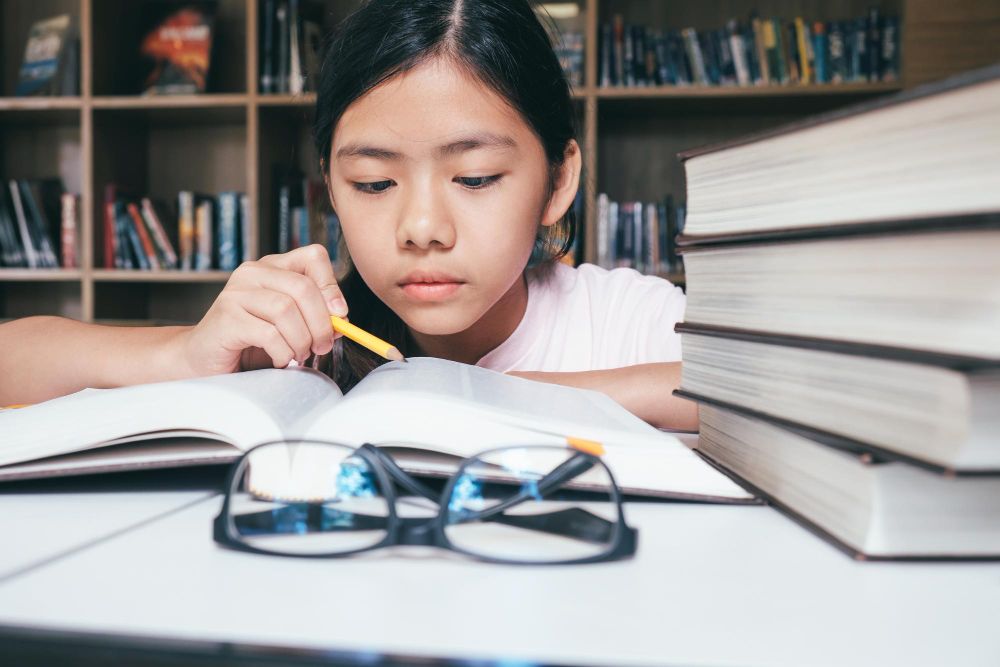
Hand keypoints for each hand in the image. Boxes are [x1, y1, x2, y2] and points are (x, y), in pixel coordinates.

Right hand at [176, 245, 347, 374]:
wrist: (203, 360)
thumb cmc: (250, 343)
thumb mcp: (289, 324)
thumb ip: (314, 316)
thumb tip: (341, 318)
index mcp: (272, 267)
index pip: (313, 257)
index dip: (332, 286)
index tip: (339, 315)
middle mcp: (252, 273)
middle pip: (303, 288)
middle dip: (321, 324)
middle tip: (322, 346)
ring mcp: (236, 293)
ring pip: (286, 311)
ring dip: (301, 341)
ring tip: (298, 355)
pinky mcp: (226, 318)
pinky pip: (269, 334)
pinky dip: (283, 353)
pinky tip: (280, 360)